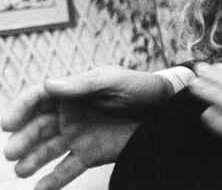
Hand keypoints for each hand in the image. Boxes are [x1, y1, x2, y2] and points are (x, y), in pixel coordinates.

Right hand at [1, 66, 173, 189]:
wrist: (166, 108)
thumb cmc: (140, 87)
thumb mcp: (114, 80)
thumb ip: (83, 85)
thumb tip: (50, 84)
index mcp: (73, 92)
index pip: (38, 99)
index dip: (21, 109)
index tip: (9, 124)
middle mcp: (70, 115)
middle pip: (38, 127)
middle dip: (23, 139)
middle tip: (13, 152)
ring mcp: (79, 135)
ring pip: (47, 150)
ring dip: (32, 160)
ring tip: (22, 170)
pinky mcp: (90, 154)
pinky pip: (67, 169)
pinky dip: (52, 181)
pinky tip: (40, 189)